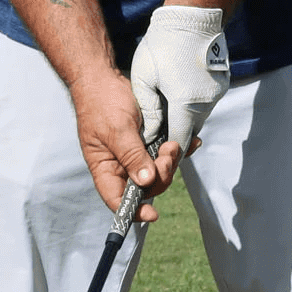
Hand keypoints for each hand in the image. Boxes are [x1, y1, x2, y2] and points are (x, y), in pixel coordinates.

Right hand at [73, 68, 181, 218]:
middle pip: (145, 188)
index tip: (152, 214)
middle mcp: (121, 166)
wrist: (104, 77)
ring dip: (170, 162)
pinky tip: (189, 143)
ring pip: (158, 172)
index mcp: (106, 169)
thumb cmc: (101, 102)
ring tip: (173, 144)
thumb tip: (145, 182)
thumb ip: (132, 156)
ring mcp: (136, 155)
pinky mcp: (148, 142)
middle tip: (168, 153)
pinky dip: (178, 152)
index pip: (117, 199)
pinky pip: (165, 155)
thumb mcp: (117, 130)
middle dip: (161, 176)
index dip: (134, 211)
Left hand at [131, 3, 229, 155]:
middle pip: (191, 130)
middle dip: (176, 132)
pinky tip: (180, 89)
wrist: (193, 16)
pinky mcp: (222, 83)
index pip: (180, 140)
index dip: (167, 148)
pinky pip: (206, 102)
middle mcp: (206, 102)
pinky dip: (194, 102)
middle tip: (158, 127)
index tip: (156, 149)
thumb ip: (149, 111)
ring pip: (199, 116)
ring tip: (167, 104)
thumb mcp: (144, 78)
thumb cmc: (163, 44)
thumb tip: (150, 134)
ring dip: (185, 116)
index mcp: (186, 103)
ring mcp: (217, 93)